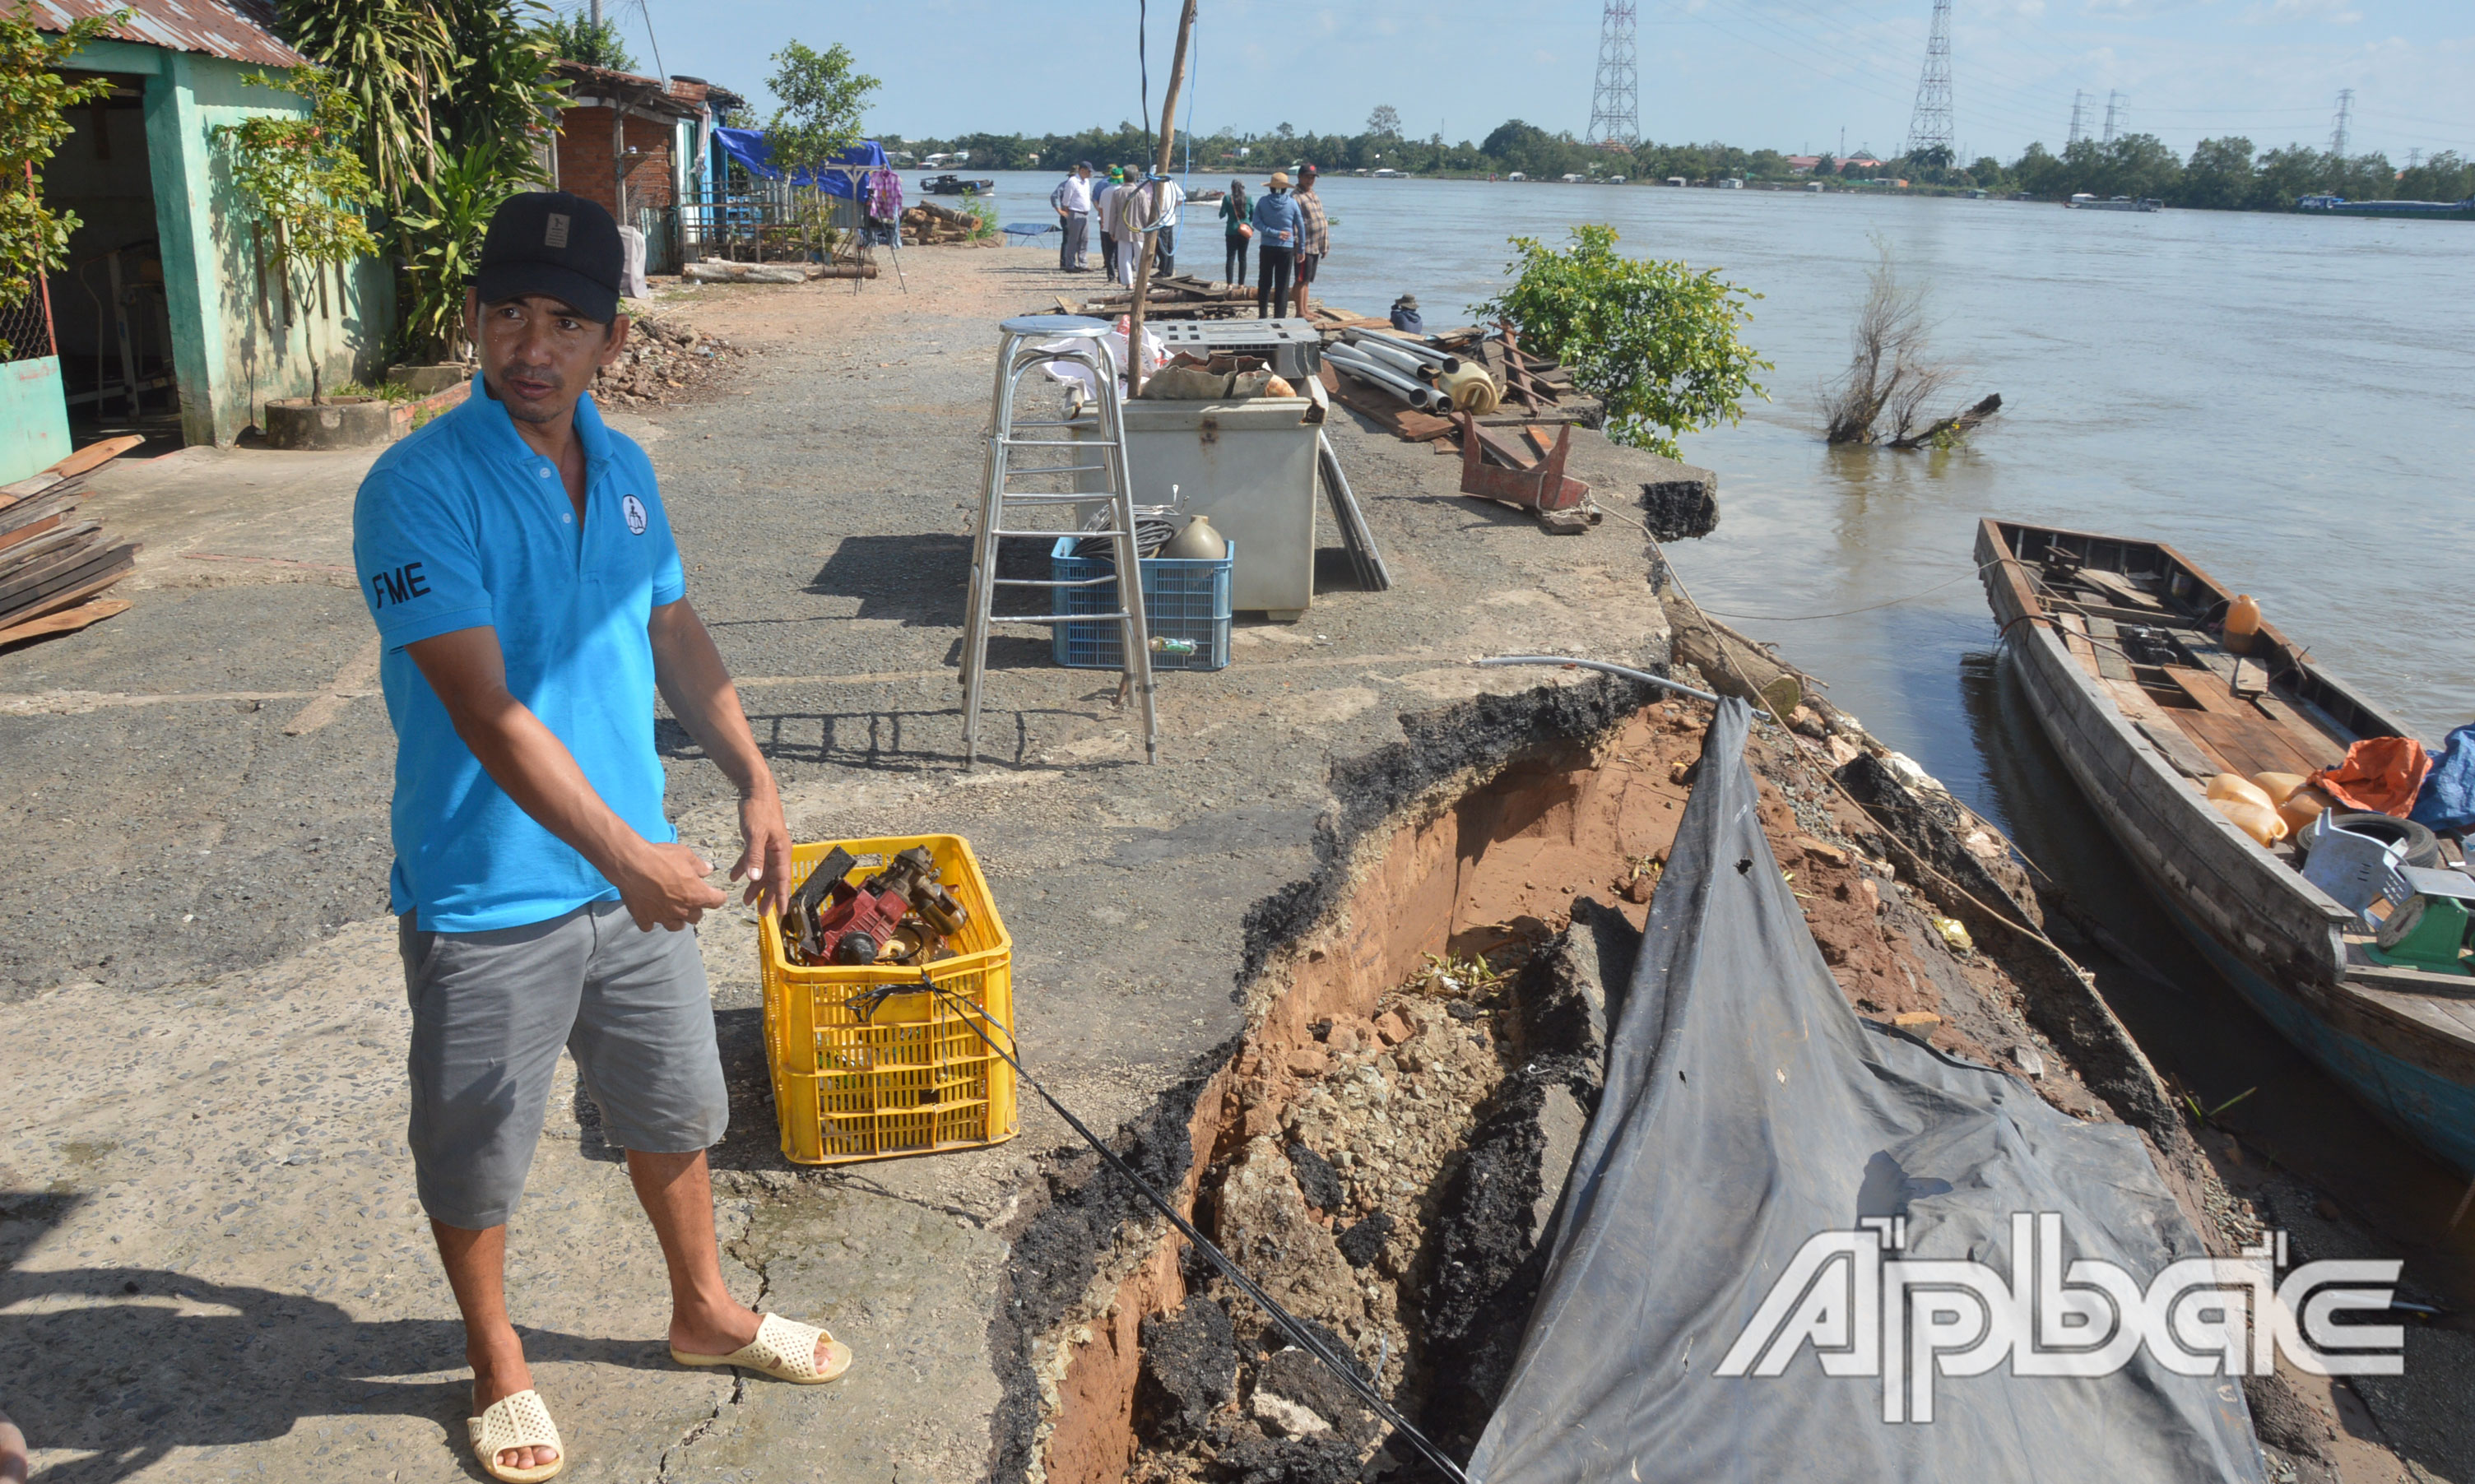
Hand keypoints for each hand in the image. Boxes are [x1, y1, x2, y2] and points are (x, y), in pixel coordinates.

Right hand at [615, 841, 726, 930]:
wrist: (632, 864)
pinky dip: (651, 921)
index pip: (717, 901)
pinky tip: (650, 912)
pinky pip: (650, 926)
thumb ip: (699, 865)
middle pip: (696, 917)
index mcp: (697, 895)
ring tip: (675, 911)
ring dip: (678, 919)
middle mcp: (682, 910)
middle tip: (692, 899)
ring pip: (676, 926)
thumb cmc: (660, 857)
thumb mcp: (685, 854)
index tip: (718, 894)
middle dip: (697, 908)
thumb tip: (708, 869)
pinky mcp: (645, 918)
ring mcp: (662, 916)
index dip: (719, 896)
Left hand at [732, 788, 791, 914]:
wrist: (756, 790)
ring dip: (754, 885)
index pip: (782, 880)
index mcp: (781, 852)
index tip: (781, 913)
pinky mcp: (758, 841)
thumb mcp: (755, 834)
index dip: (781, 897)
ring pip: (762, 871)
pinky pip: (752, 859)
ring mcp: (768, 846)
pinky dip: (744, 868)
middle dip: (767, 896)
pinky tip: (733, 877)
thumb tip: (754, 879)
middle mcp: (777, 851)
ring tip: (745, 900)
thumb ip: (754, 857)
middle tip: (761, 913)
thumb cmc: (759, 810)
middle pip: (772, 879)